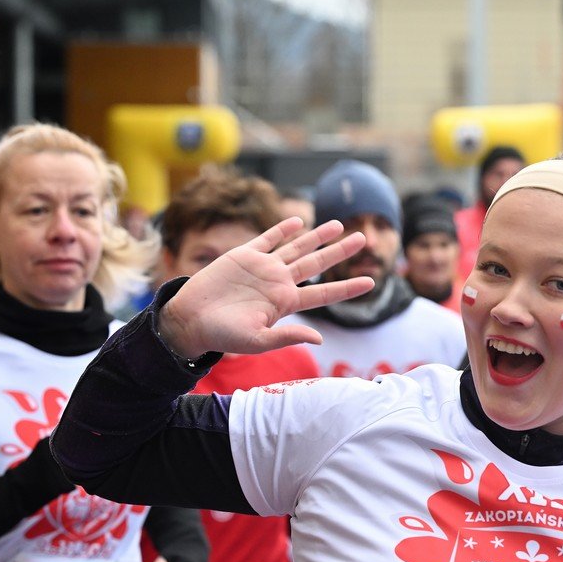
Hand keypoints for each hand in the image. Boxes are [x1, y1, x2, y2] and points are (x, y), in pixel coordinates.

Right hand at [158, 218, 372, 359]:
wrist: (190, 319)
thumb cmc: (222, 336)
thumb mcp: (257, 341)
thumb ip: (287, 337)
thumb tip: (320, 339)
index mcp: (285, 303)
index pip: (324, 293)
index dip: (347, 287)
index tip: (371, 281)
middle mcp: (279, 283)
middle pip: (317, 263)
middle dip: (340, 252)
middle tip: (364, 238)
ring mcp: (263, 267)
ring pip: (297, 247)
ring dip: (317, 235)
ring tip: (338, 224)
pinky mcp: (244, 255)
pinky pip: (268, 238)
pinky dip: (283, 229)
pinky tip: (298, 220)